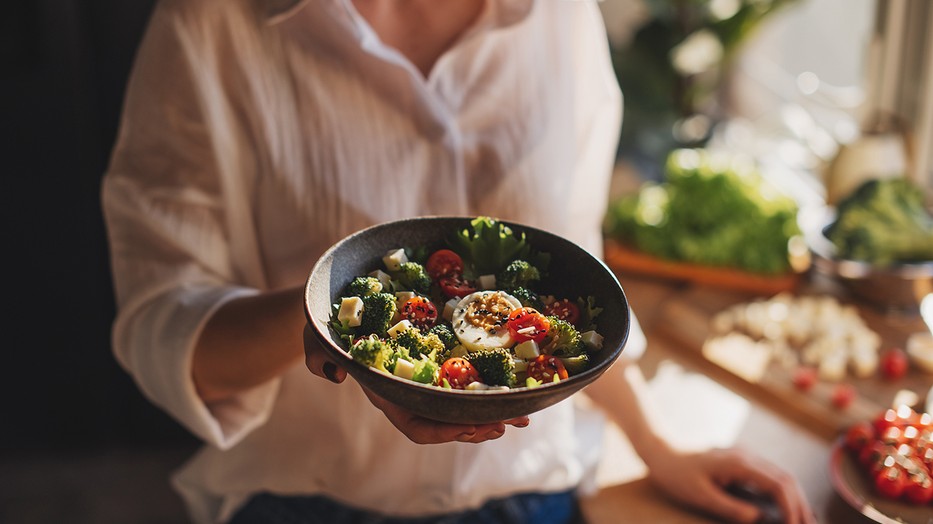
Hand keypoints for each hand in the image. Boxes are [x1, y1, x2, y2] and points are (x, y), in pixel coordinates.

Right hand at [303, 323, 529, 443]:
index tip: (470, 425)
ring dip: (492, 411)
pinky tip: (514, 386)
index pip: (415, 425)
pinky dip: (491, 386)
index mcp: (387, 394)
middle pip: (449, 421)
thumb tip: (334, 375)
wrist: (341, 310)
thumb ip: (319, 356)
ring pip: (464, 405)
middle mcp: (411, 392)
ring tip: (522, 414)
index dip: (443, 431)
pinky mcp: (440, 360)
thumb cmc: (328, 329)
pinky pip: (468, 379)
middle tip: (508, 422)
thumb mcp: (316, 339)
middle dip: (479, 425)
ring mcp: (427, 378)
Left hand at [646, 446, 815, 523]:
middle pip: (786, 478)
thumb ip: (730, 507)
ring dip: (795, 498)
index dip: (791, 506)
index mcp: (738, 463)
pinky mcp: (743, 463)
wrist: (662, 453)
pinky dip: (784, 492)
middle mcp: (747, 456)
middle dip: (800, 504)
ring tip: (803, 520)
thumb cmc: (677, 475)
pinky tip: (788, 507)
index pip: (777, 483)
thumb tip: (758, 517)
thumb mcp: (700, 496)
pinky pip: (771, 476)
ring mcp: (746, 457)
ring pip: (781, 476)